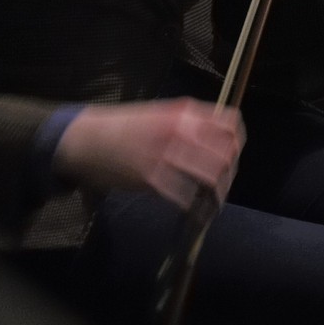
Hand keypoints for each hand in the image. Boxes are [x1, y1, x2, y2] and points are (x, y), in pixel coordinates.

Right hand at [53, 99, 243, 210]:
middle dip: (230, 174)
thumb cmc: (124, 127)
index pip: (231, 125)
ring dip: (217, 194)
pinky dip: (194, 207)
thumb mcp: (162, 114)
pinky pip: (185, 196)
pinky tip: (194, 212)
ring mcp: (167, 155)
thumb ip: (191, 123)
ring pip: (211, 177)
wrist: (85, 139)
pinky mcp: (152, 179)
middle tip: (223, 186)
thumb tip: (218, 141)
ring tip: (213, 204)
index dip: (238, 143)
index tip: (233, 157)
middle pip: (226, 155)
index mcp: (186, 112)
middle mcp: (181, 131)